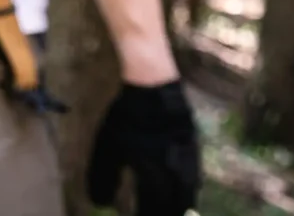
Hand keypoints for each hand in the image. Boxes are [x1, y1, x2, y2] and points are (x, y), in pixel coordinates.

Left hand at [86, 80, 199, 215]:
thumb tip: (100, 202)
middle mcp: (179, 178)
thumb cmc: (130, 120)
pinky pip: (193, 182)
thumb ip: (104, 177)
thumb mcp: (109, 148)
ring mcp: (190, 164)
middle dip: (164, 214)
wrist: (156, 90)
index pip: (154, 211)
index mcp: (158, 181)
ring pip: (188, 197)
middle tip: (152, 215)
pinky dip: (185, 192)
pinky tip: (178, 190)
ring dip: (177, 206)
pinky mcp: (194, 151)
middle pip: (176, 208)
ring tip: (167, 210)